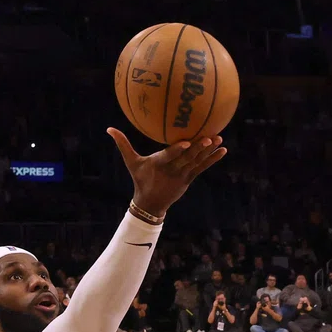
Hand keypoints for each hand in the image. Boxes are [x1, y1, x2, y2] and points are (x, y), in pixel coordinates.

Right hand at [107, 128, 226, 216]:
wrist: (151, 203)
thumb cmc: (140, 179)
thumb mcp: (131, 162)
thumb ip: (123, 144)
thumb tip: (109, 128)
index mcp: (160, 165)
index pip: (169, 157)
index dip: (177, 151)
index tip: (186, 142)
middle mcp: (173, 170)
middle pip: (187, 158)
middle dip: (198, 148)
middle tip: (209, 136)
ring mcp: (183, 175)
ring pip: (197, 162)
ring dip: (208, 152)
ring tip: (220, 140)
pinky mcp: (189, 178)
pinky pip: (202, 168)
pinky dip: (212, 160)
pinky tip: (223, 151)